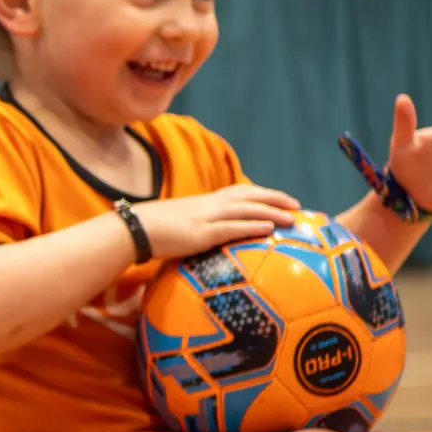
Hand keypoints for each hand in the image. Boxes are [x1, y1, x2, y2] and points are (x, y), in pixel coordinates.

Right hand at [135, 184, 300, 260]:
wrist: (134, 229)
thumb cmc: (153, 230)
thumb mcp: (181, 224)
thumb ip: (199, 228)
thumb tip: (210, 239)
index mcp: (206, 202)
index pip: (240, 192)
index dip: (263, 194)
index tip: (282, 199)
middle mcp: (210, 205)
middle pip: (249, 196)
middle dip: (275, 199)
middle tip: (297, 206)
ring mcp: (207, 217)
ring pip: (246, 209)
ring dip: (272, 211)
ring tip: (292, 217)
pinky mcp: (202, 233)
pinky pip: (232, 227)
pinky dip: (253, 226)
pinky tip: (269, 229)